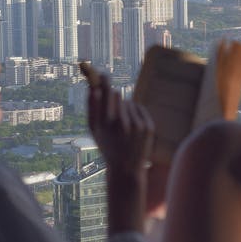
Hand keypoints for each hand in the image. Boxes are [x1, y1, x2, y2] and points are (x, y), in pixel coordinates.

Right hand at [86, 68, 153, 232]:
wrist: (126, 168)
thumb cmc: (107, 146)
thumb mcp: (93, 130)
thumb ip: (92, 108)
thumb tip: (93, 87)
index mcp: (105, 124)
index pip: (105, 93)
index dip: (104, 81)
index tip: (103, 74)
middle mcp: (121, 123)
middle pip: (116, 95)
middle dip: (113, 98)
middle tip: (111, 108)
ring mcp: (137, 125)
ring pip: (128, 102)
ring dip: (124, 109)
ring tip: (122, 127)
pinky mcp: (148, 127)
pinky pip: (139, 108)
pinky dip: (135, 114)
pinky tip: (132, 128)